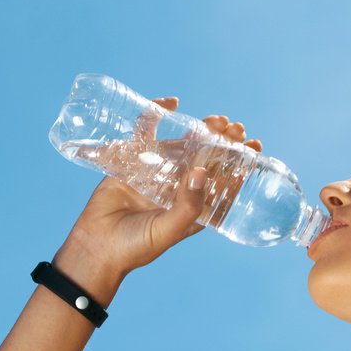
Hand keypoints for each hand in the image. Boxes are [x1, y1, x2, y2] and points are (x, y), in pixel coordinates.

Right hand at [66, 95, 263, 274]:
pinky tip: (172, 103)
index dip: (240, 164)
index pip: (222, 182)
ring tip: (217, 119)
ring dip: (200, 130)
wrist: (95, 247)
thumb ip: (187, 205)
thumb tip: (202, 171)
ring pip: (182, 144)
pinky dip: (156, 115)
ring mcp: (156, 173)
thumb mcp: (168, 230)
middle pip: (206, 159)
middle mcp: (177, 189)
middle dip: (223, 142)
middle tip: (236, 127)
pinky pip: (145, 132)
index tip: (255, 146)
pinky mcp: (132, 161)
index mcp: (192, 208)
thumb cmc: (134, 247)